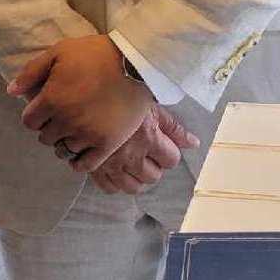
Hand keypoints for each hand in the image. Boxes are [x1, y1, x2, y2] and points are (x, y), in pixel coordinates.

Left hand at [7, 34, 151, 170]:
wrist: (136, 63)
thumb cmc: (96, 54)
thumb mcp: (59, 51)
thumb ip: (31, 72)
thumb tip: (11, 91)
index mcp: (51, 100)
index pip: (29, 122)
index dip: (35, 114)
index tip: (45, 108)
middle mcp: (66, 121)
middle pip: (45, 137)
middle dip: (50, 127)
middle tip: (62, 117)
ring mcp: (87, 135)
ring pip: (63, 151)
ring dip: (64, 142)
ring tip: (73, 132)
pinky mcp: (107, 144)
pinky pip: (85, 165)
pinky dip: (80, 161)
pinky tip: (82, 150)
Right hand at [78, 105, 200, 194]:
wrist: (86, 92)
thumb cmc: (122, 95)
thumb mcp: (151, 106)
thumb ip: (173, 128)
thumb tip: (194, 144)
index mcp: (148, 138)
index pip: (171, 160)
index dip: (170, 154)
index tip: (162, 146)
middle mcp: (131, 155)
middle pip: (153, 177)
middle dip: (154, 166)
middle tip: (147, 153)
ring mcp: (111, 164)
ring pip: (132, 187)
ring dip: (136, 178)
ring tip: (133, 164)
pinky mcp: (93, 167)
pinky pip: (109, 188)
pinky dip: (115, 182)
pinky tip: (116, 168)